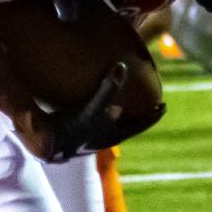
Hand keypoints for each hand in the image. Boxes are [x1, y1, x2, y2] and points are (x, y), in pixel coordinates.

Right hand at [15, 63, 166, 162]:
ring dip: (118, 116)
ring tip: (121, 105)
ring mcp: (90, 139)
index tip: (164, 106)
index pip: (140, 124)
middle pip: (128, 126)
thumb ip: (108, 88)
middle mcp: (104, 139)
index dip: (153, 115)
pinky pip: (95, 123)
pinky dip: (101, 115)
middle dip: (138, 116)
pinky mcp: (77, 135)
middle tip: (150, 106)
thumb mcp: (94, 106)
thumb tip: (122, 65)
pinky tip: (94, 108)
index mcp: (113, 135)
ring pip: (111, 126)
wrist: (47, 145)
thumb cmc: (73, 127)